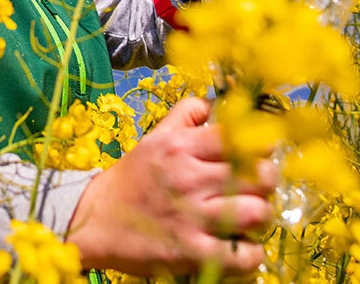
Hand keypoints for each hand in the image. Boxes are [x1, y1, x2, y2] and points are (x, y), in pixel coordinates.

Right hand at [67, 97, 276, 277]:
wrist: (94, 221)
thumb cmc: (130, 179)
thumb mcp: (154, 139)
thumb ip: (185, 116)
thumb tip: (215, 104)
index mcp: (181, 147)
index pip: (241, 137)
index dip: (261, 145)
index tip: (259, 155)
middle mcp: (189, 178)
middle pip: (260, 175)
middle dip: (266, 182)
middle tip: (256, 189)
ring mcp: (191, 217)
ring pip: (259, 213)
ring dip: (261, 217)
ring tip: (249, 219)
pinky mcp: (191, 252)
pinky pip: (244, 255)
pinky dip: (251, 254)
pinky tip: (239, 247)